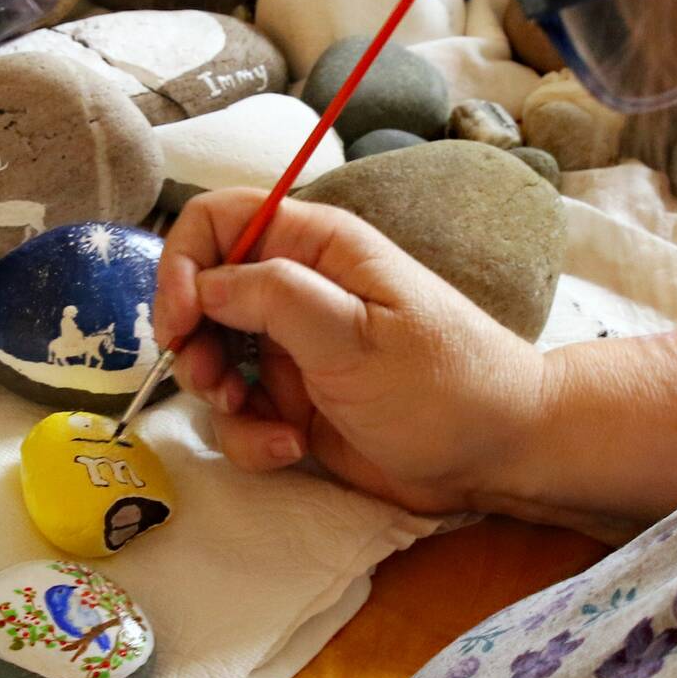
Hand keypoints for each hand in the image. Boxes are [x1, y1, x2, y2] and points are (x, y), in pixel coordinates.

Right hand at [152, 190, 550, 514]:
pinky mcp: (294, 402)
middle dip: (193, 344)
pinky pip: (240, 415)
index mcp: (317, 249)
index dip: (182, 263)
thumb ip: (273, 297)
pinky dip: (252, 437)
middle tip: (212, 383)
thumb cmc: (445, 385)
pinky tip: (293, 448)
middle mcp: (297, 291)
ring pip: (211, 362)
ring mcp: (292, 349)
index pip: (219, 220)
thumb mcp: (356, 336)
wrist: (500, 457)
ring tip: (265, 424)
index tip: (177, 322)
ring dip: (220, 399)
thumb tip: (203, 283)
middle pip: (200, 295)